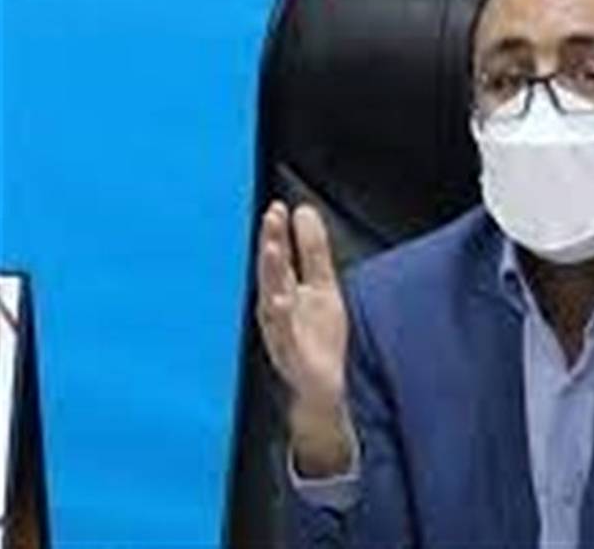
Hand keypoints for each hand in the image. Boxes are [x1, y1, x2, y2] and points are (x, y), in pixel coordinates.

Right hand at [255, 201, 351, 475]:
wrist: (321, 386)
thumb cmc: (317, 334)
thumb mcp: (323, 286)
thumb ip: (313, 251)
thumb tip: (304, 211)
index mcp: (283, 290)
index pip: (278, 257)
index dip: (277, 233)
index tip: (278, 207)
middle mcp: (275, 308)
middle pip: (271, 272)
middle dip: (270, 244)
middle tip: (271, 218)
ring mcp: (279, 331)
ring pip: (270, 299)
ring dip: (269, 274)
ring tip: (271, 249)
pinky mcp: (289, 354)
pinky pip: (282, 334)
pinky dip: (280, 318)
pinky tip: (280, 301)